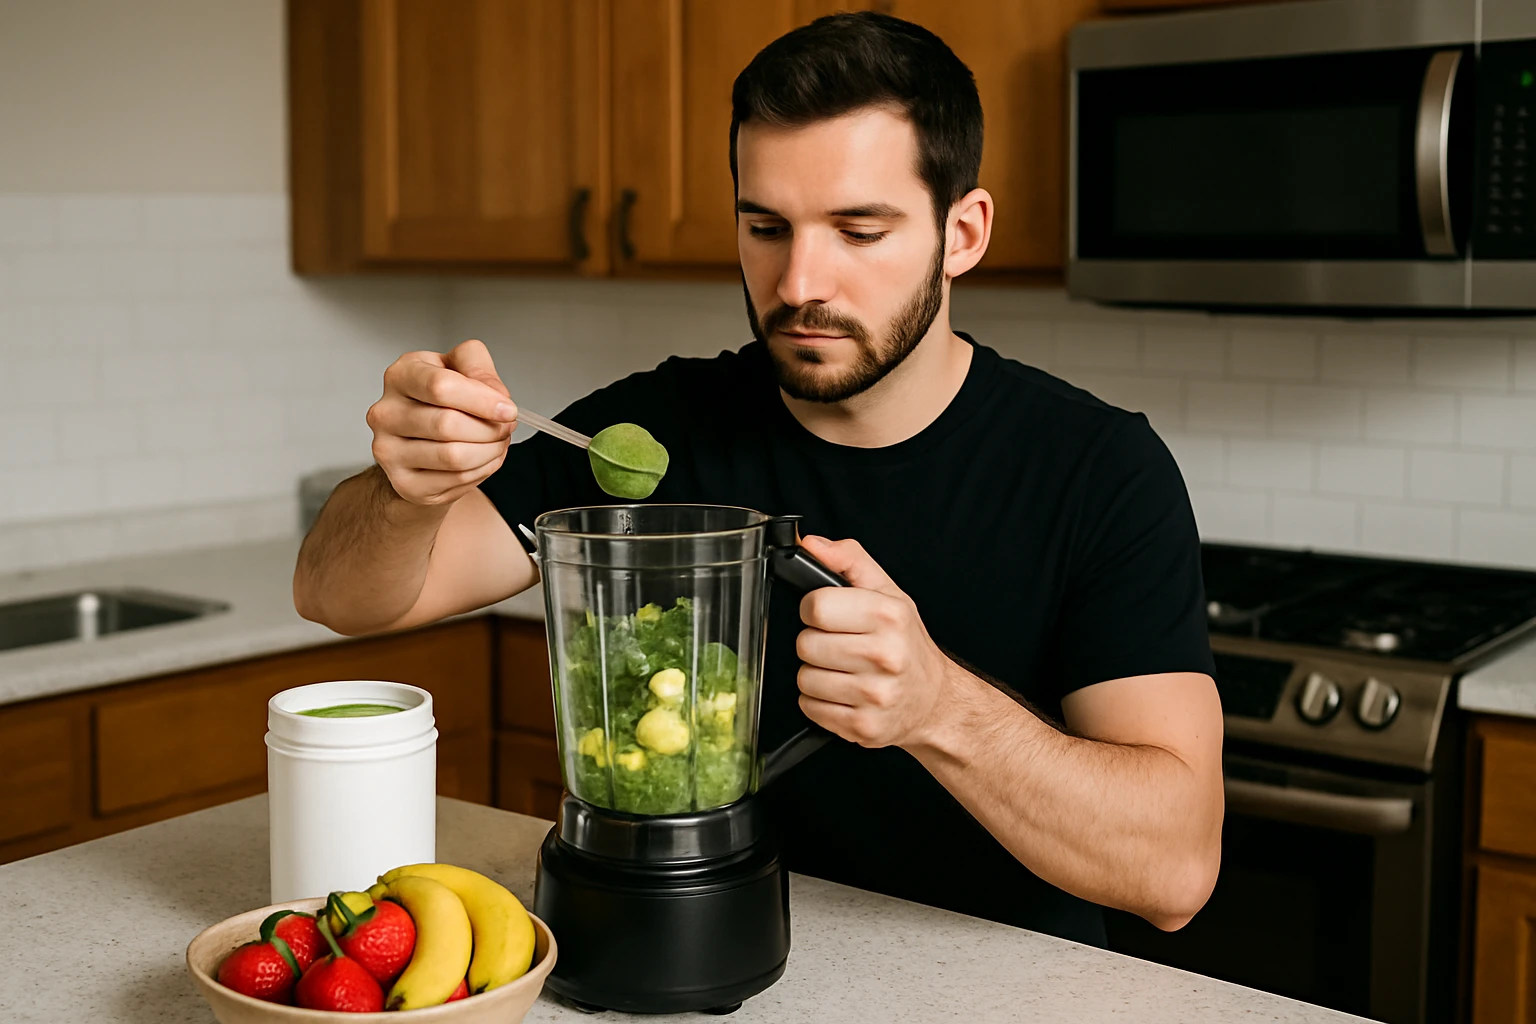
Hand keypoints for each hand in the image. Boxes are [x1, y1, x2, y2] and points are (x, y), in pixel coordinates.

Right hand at [367, 339, 518, 506]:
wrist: (417, 442)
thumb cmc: (439, 402)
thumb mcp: (459, 368)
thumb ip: (478, 368)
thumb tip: (497, 397)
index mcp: (400, 376)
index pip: (441, 386)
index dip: (482, 400)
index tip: (509, 410)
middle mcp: (386, 413)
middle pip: (448, 424)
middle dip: (490, 429)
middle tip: (505, 427)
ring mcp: (389, 451)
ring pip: (454, 456)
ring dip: (490, 451)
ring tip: (497, 442)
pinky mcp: (405, 483)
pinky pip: (457, 479)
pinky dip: (482, 469)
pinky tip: (483, 459)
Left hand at [794, 535, 956, 749]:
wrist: (935, 700)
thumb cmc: (907, 643)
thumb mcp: (888, 592)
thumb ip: (849, 560)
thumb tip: (810, 544)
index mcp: (888, 616)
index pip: (816, 607)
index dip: (814, 610)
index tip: (827, 616)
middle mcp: (884, 656)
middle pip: (806, 644)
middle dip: (816, 643)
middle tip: (840, 645)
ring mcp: (875, 695)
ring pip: (805, 678)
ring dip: (816, 674)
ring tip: (843, 671)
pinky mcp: (863, 727)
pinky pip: (811, 708)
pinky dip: (820, 702)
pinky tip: (843, 694)